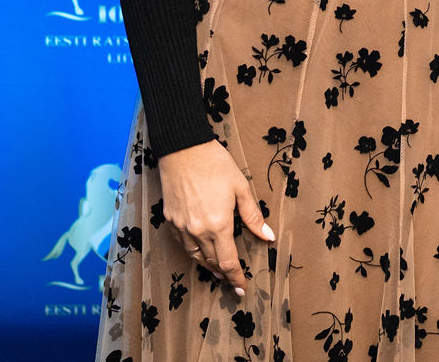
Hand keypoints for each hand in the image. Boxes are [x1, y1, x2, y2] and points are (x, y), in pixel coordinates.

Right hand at [157, 140, 273, 295]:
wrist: (183, 149)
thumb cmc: (215, 164)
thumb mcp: (241, 188)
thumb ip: (253, 216)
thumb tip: (268, 237)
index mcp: (218, 225)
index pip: (228, 262)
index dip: (236, 278)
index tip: (242, 289)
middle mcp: (198, 231)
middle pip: (212, 263)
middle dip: (224, 274)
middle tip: (233, 281)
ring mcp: (181, 227)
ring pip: (196, 256)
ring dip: (208, 265)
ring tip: (218, 270)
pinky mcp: (170, 220)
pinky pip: (183, 244)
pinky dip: (194, 252)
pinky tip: (200, 249)